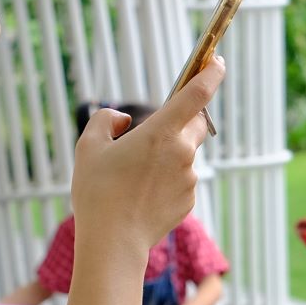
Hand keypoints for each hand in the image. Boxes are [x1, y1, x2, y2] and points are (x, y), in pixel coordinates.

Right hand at [70, 60, 219, 254]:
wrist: (113, 241)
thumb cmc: (97, 192)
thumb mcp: (88, 147)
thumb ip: (106, 121)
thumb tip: (125, 119)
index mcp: (160, 133)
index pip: (196, 95)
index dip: (210, 75)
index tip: (217, 63)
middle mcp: (182, 152)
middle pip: (196, 124)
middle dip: (184, 120)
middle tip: (157, 132)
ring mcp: (189, 178)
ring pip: (184, 156)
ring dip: (167, 157)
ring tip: (134, 177)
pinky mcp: (190, 199)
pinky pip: (181, 180)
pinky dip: (166, 181)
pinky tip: (142, 195)